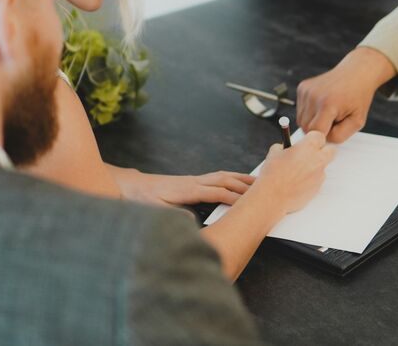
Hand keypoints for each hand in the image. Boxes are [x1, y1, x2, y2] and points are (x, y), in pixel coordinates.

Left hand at [115, 169, 255, 206]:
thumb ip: (173, 215)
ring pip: (223, 176)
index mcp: (187, 189)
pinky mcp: (193, 181)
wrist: (133, 186)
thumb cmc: (143, 198)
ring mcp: (195, 179)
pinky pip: (218, 177)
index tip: (249, 202)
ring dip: (241, 178)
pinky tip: (238, 181)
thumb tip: (191, 221)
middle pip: (224, 180)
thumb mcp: (155, 210)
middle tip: (264, 189)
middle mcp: (194, 181)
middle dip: (244, 185)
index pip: (216, 192)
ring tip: (258, 182)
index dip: (234, 197)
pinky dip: (232, 177)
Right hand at [252, 131, 336, 213]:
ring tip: (297, 172)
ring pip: (323, 167)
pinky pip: (317, 180)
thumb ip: (285, 147)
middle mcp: (318, 160)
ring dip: (315, 167)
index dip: (312, 139)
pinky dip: (310, 180)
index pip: (319, 136)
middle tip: (311, 154)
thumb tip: (287, 148)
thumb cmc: (273, 174)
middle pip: (331, 150)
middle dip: (323, 151)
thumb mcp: (275, 152)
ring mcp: (319, 175)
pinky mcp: (318, 188)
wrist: (272, 196)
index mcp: (308, 147)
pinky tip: (297, 183)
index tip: (306, 142)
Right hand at [297, 47, 396, 143]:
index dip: (324, 137)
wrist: (356, 73)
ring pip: (301, 120)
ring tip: (328, 113)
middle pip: (306, 128)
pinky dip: (310, 112)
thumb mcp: (357, 121)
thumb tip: (321, 142)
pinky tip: (322, 105)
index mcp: (328, 105)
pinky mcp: (302, 87)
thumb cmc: (358, 97)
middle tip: (333, 121)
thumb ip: (340, 136)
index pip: (315, 133)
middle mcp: (313, 96)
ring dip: (313, 121)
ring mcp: (306, 90)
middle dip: (318, 130)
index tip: (333, 132)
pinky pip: (300, 110)